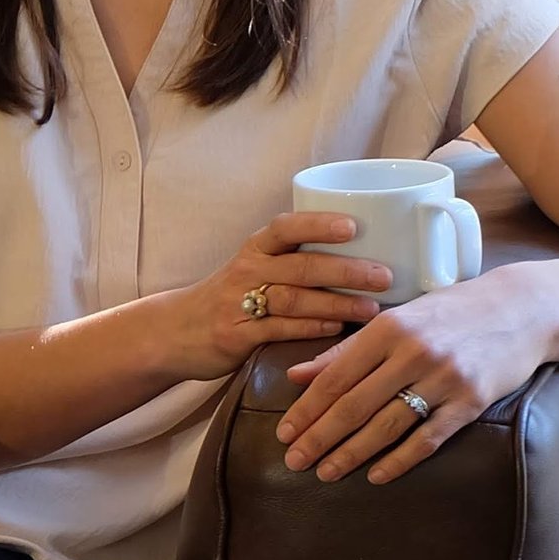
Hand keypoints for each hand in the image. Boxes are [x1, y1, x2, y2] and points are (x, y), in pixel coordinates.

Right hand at [157, 213, 393, 382]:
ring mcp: (239, 303)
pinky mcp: (236, 335)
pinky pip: (279, 330)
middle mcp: (247, 270)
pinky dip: (310, 329)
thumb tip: (359, 256)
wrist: (175, 330)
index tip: (354, 226)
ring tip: (370, 308)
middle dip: (345, 270)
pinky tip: (335, 330)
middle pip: (300, 266)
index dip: (319, 225)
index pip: (287, 227)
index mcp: (256, 248)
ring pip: (294, 299)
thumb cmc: (228, 296)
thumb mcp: (253, 267)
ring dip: (336, 303)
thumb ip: (293, 261)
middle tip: (383, 276)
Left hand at [274, 265, 553, 484]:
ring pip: (387, 425)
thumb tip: (297, 375)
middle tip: (294, 462)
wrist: (522, 309)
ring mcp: (444, 379)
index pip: (336, 376)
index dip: (307, 409)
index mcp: (389, 328)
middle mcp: (413, 353)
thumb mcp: (398, 319)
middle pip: (355, 405)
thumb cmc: (451, 311)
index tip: (285, 433)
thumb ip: (346, 349)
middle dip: (320, 437)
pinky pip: (428, 438)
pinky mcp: (471, 401)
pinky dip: (399, 460)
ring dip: (352, 454)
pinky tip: (376, 475)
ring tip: (326, 472)